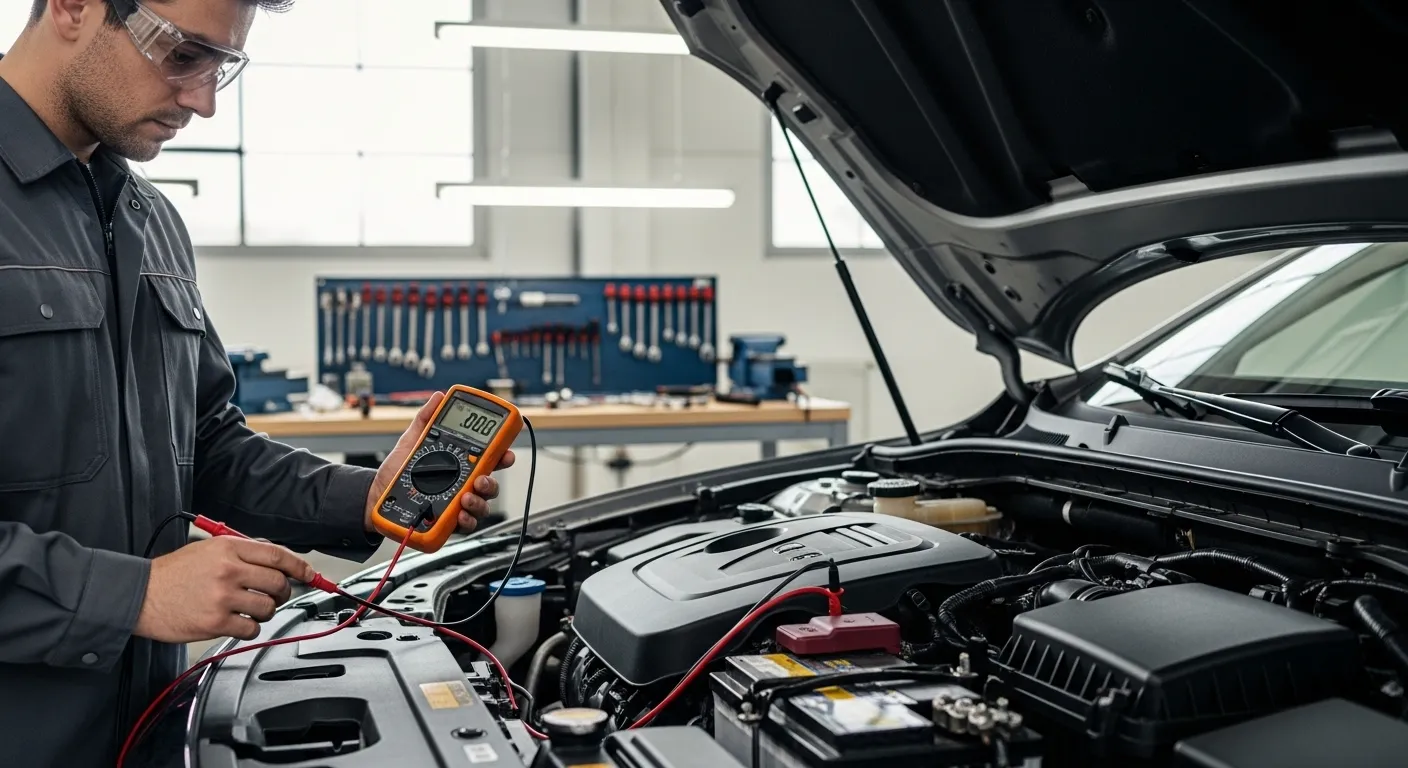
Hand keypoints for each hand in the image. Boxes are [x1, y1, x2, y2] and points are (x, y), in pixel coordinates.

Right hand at [134, 537, 313, 642]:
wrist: (138, 595)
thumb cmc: (172, 574)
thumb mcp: (206, 549)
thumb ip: (240, 552)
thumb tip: (275, 561)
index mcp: (228, 548)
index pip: (277, 555)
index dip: (299, 566)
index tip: (309, 574)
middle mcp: (228, 571)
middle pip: (278, 583)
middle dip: (282, 592)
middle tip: (274, 596)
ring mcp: (223, 598)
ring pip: (268, 607)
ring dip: (264, 611)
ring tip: (247, 608)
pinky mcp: (216, 622)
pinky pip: (251, 628)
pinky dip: (249, 628)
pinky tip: (235, 622)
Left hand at [365, 391, 515, 535]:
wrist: (376, 494)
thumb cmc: (397, 470)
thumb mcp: (412, 440)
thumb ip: (427, 419)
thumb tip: (438, 398)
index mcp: (460, 464)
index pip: (488, 460)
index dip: (502, 456)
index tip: (505, 453)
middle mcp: (463, 485)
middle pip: (490, 485)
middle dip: (491, 482)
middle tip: (481, 479)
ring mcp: (457, 505)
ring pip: (482, 506)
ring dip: (479, 502)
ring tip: (466, 497)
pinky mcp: (448, 522)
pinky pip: (466, 524)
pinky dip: (467, 520)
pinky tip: (459, 514)